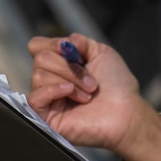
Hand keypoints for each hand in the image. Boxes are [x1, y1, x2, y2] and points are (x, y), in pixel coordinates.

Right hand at [26, 34, 160, 160]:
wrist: (126, 113)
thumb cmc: (117, 85)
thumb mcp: (101, 53)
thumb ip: (81, 42)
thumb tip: (64, 42)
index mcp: (60, 64)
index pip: (37, 46)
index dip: (53, 44)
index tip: (72, 50)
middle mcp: (50, 80)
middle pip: (40, 58)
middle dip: (69, 67)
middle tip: (92, 82)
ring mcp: (48, 99)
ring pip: (38, 76)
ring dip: (69, 80)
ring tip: (88, 94)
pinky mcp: (45, 118)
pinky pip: (34, 98)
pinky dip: (53, 90)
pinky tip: (70, 93)